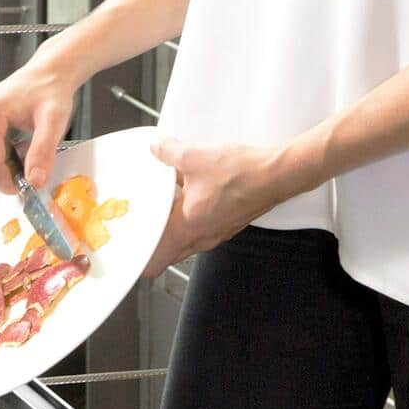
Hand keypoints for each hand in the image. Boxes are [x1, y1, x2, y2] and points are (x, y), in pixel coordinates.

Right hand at [0, 57, 80, 193]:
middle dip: (5, 175)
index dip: (10, 182)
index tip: (28, 183)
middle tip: (29, 165)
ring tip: (22, 150)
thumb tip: (35, 180)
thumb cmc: (48, 90)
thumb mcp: (54, 122)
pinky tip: (14, 147)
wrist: (46, 74)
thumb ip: (43, 153)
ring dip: (2, 168)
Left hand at [144, 138, 310, 277]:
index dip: (140, 259)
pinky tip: (192, 195)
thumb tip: (156, 147)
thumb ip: (168, 153)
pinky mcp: (229, 224)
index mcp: (188, 228)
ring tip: (165, 205)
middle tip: (142, 222)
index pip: (157, 261)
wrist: (279, 175)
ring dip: (174, 227)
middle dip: (154, 240)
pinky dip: (192, 218)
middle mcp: (202, 238)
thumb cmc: (243, 174)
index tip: (130, 249)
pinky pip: (202, 229)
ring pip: (186, 240)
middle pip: (169, 251)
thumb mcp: (195, 157)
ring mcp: (217, 234)